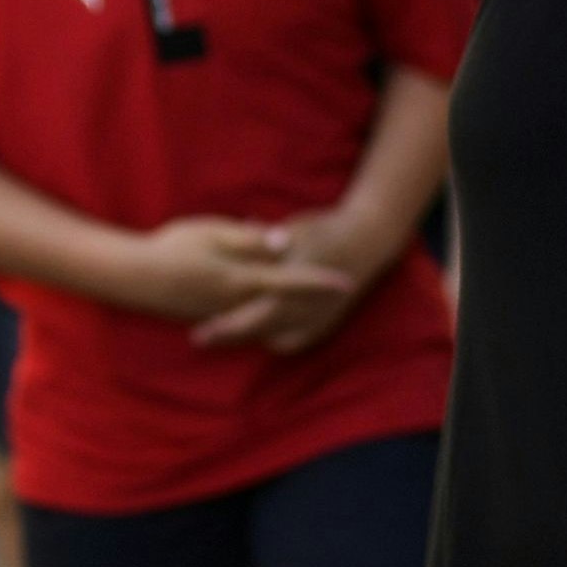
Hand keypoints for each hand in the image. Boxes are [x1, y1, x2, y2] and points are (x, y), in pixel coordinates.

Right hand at [118, 215, 357, 328]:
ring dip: (291, 306)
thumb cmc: (171, 247)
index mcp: (241, 279)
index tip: (346, 281)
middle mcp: (238, 303)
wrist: (134, 277)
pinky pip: (247, 316)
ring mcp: (225, 314)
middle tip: (342, 291)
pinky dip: (265, 310)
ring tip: (315, 299)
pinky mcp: (212, 316)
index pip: (289, 281)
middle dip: (313, 299)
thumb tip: (284, 241)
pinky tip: (269, 300)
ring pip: (267, 313)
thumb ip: (249, 239)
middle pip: (285, 305)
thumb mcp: (212, 233)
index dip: (319, 280)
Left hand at [191, 209, 385, 353]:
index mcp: (294, 280)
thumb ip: (265, 237)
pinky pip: (290, 341)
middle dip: (228, 334)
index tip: (199, 329)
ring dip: (247, 336)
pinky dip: (271, 338)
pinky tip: (254, 334)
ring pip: (273, 337)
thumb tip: (244, 225)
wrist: (367, 244)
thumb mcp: (295, 230)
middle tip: (200, 338)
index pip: (254, 308)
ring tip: (218, 334)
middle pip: (259, 327)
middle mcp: (305, 305)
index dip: (226, 322)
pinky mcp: (323, 326)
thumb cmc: (325, 231)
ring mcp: (316, 319)